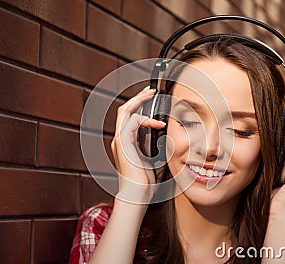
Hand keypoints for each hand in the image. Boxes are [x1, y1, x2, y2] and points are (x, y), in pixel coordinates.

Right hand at [111, 86, 165, 202]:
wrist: (137, 194)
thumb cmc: (144, 181)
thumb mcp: (151, 158)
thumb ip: (153, 146)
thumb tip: (164, 136)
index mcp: (126, 142)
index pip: (129, 117)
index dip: (138, 106)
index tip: (151, 99)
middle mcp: (120, 139)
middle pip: (125, 110)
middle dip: (138, 98)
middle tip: (150, 90)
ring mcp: (120, 140)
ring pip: (125, 111)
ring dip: (139, 101)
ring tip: (151, 94)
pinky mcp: (123, 142)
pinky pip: (133, 122)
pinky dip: (146, 119)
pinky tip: (159, 123)